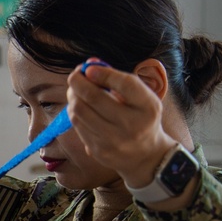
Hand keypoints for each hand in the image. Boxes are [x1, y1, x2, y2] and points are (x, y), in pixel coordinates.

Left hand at [65, 58, 176, 186]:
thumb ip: (119, 80)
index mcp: (148, 107)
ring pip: (80, 112)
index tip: (89, 67)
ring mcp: (114, 141)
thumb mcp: (142, 98)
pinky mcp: (98, 151)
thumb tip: (90, 65)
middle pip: (94, 98)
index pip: (125, 84)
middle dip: (78, 82)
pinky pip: (78, 126)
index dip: (103, 73)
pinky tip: (78, 106)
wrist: (146, 155)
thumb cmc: (141, 118)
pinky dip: (74, 112)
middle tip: (75, 76)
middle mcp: (132, 125)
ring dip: (73, 97)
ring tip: (75, 91)